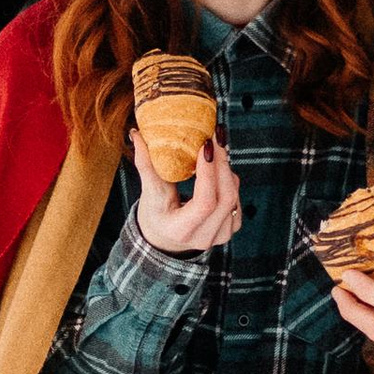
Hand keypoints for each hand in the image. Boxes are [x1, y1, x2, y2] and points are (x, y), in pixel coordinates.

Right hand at [132, 128, 241, 255]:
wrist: (165, 239)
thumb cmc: (155, 215)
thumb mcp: (149, 193)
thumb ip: (146, 164)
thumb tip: (136, 134)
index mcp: (181, 230)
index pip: (205, 202)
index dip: (209, 173)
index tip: (205, 146)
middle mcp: (204, 237)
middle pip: (225, 198)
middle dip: (222, 164)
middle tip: (215, 137)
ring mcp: (221, 235)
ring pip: (233, 196)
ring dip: (226, 169)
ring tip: (215, 148)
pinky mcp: (230, 229)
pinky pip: (237, 199)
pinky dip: (229, 180)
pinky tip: (218, 167)